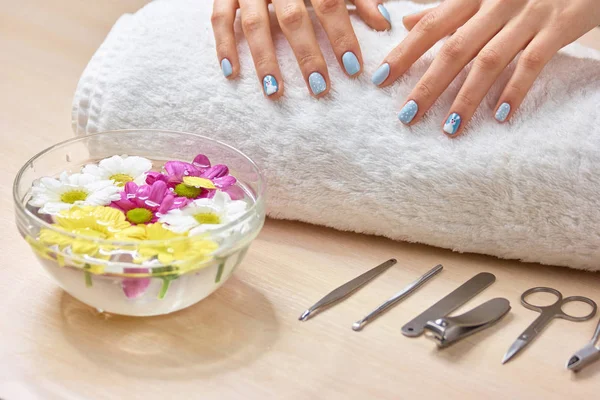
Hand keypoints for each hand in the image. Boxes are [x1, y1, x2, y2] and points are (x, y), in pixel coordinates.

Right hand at [212, 0, 391, 98]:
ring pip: (254, 23)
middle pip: (293, 18)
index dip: (341, 35)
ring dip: (265, 60)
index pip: (329, 3)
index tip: (353, 68)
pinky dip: (224, 45)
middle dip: (306, 55)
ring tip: (275, 92)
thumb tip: (383, 22)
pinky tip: (232, 73)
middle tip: (319, 88)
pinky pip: (220, 19)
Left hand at [373, 0, 599, 136]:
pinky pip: (533, 63)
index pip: (430, 26)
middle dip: (428, 85)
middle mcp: (496, 4)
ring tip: (449, 128)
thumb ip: (444, 6)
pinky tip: (500, 116)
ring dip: (467, 98)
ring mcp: (527, 16)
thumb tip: (406, 20)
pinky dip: (515, 89)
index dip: (404, 53)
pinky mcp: (557, 28)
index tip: (380, 80)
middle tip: (408, 116)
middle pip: (455, 49)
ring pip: (490, 61)